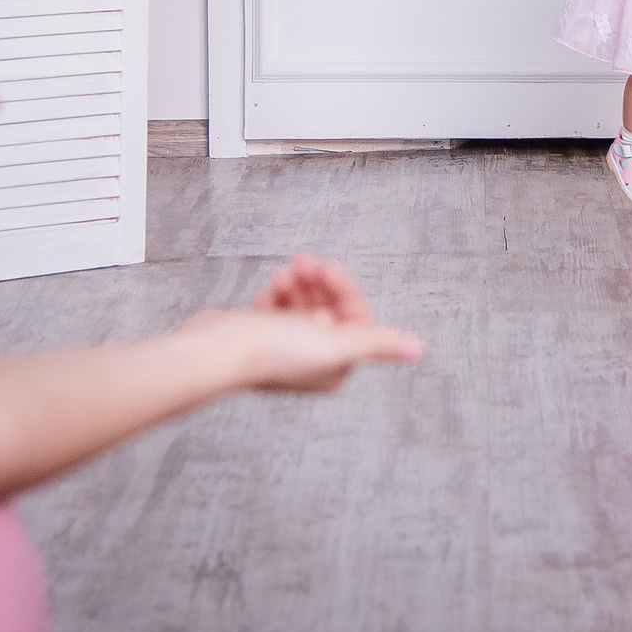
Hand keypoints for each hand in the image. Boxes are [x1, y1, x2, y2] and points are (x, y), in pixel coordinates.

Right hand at [199, 254, 423, 393]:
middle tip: (302, 262)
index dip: (343, 289)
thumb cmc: (270, 352)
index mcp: (334, 369)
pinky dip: (274, 297)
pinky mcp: (259, 339)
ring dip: (294, 287)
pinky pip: (277, 309)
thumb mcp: (334, 344)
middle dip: (317, 283)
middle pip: (328, 310)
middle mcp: (312, 363)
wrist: (213, 352)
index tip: (326, 267)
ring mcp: (284, 351)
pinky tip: (266, 293)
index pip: (354, 319)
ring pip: (301, 306)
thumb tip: (417, 350)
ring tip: (280, 279)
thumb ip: (376, 345)